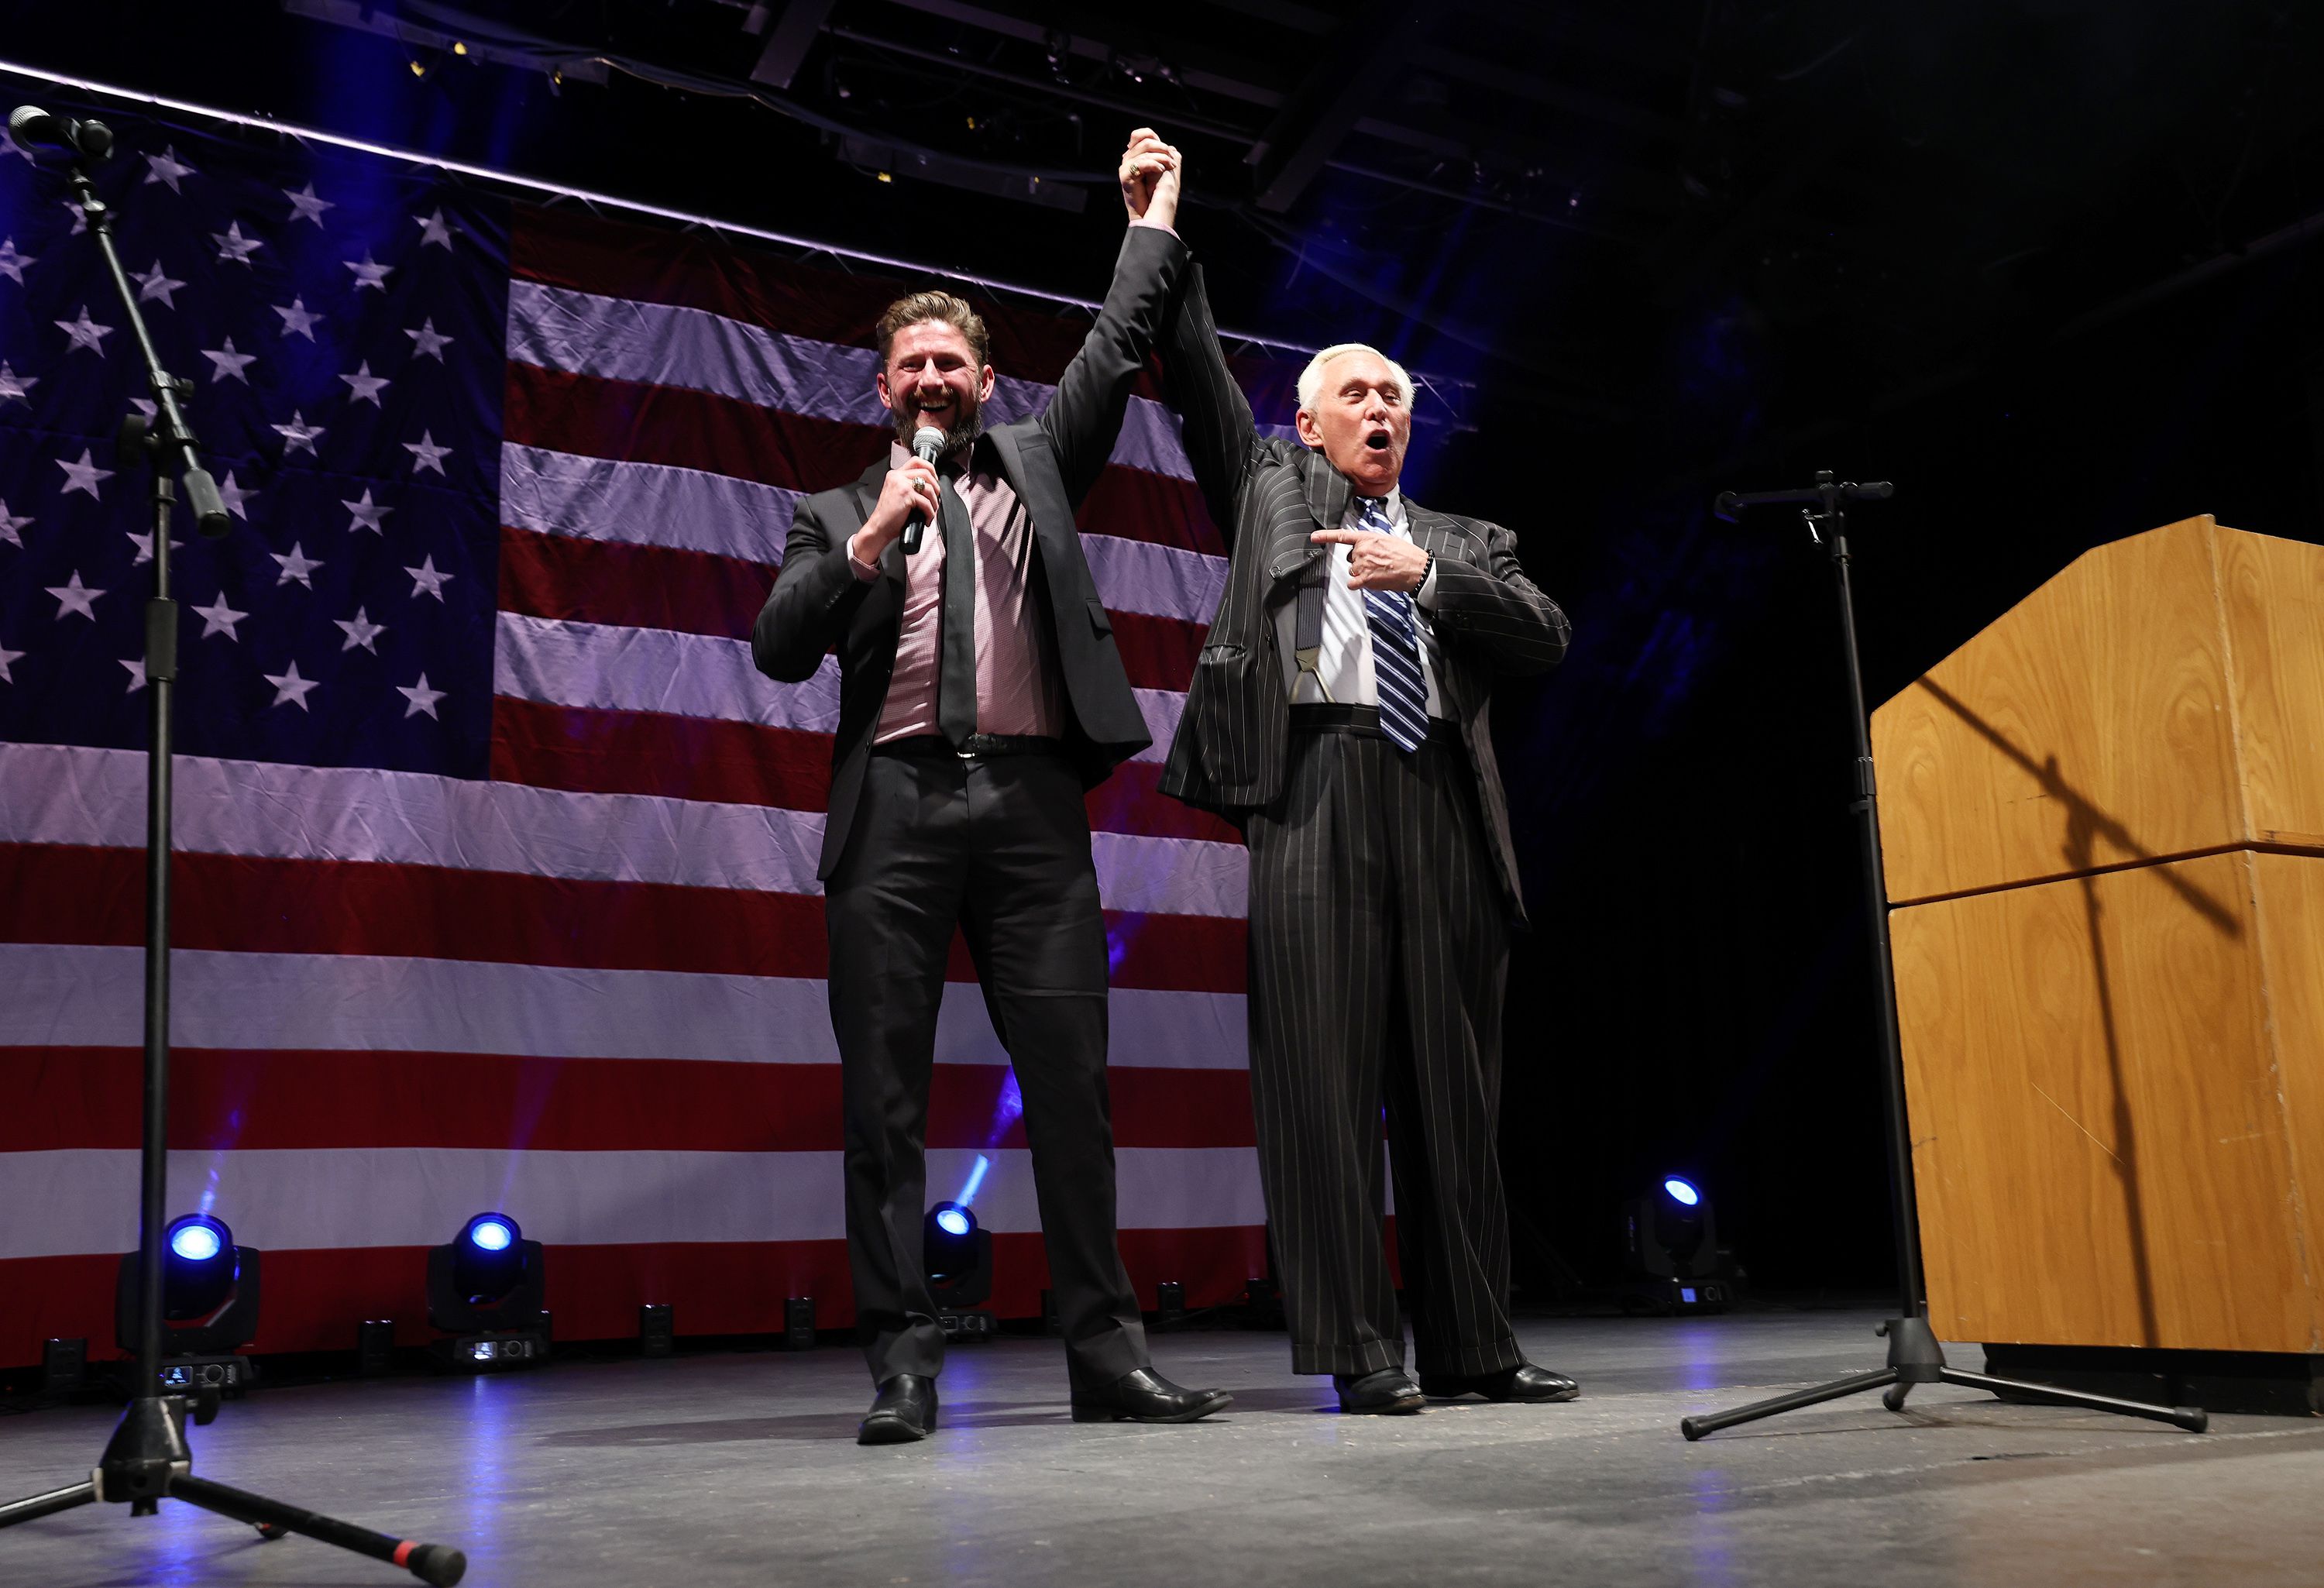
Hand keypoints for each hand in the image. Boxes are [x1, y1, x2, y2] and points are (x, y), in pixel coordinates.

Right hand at [853, 458, 940, 565]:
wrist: (879, 528)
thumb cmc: (888, 516)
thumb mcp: (898, 495)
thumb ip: (910, 486)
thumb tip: (930, 487)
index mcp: (895, 475)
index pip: (916, 461)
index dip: (930, 469)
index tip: (935, 481)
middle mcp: (897, 476)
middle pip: (926, 472)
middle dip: (936, 487)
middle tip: (935, 499)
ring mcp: (901, 484)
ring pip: (929, 487)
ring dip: (935, 502)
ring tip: (932, 511)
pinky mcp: (905, 494)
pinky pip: (926, 502)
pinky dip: (930, 512)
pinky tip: (927, 518)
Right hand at [1119, 127, 1181, 228]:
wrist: (1152, 213)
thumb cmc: (1158, 195)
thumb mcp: (1164, 172)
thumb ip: (1164, 157)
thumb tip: (1171, 147)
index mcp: (1135, 156)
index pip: (1139, 135)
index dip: (1153, 136)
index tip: (1167, 151)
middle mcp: (1128, 160)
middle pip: (1145, 141)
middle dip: (1162, 148)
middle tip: (1171, 162)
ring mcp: (1125, 168)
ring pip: (1145, 151)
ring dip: (1162, 158)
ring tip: (1170, 167)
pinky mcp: (1126, 177)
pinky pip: (1142, 162)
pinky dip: (1155, 164)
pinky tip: (1162, 170)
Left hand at [1312, 528, 1428, 591]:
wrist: (1416, 568)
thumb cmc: (1406, 554)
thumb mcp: (1388, 540)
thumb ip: (1372, 542)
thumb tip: (1364, 548)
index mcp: (1368, 538)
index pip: (1343, 536)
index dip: (1326, 536)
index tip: (1314, 537)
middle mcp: (1362, 550)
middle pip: (1350, 558)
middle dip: (1360, 561)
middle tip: (1377, 563)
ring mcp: (1363, 564)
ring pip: (1353, 570)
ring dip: (1362, 573)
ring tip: (1379, 571)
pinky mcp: (1365, 578)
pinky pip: (1353, 583)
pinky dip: (1359, 584)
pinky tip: (1372, 581)